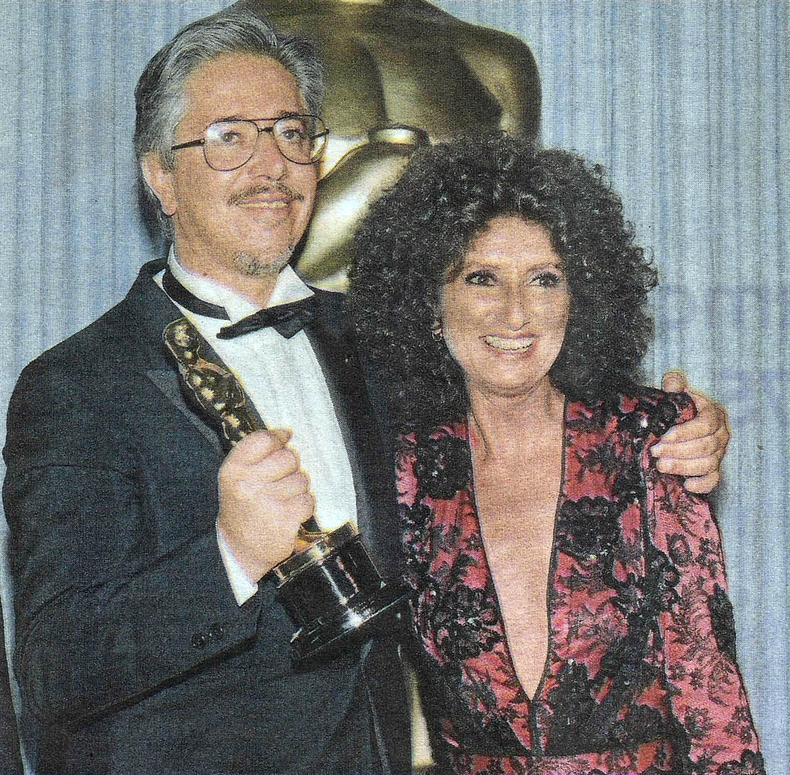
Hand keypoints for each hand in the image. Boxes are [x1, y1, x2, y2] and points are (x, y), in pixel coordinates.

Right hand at [217, 428, 314, 580]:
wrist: (238, 550)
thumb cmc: (242, 508)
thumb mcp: (236, 478)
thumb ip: (256, 454)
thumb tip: (286, 432)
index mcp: (233, 470)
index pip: (263, 439)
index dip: (278, 438)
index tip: (284, 439)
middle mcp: (248, 484)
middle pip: (288, 457)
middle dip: (291, 467)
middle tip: (279, 482)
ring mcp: (267, 501)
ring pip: (302, 479)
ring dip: (297, 489)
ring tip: (282, 501)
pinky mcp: (285, 518)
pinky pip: (308, 500)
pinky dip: (304, 506)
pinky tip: (290, 513)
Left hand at [651, 371, 730, 493]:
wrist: (685, 422)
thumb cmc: (680, 407)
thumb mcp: (677, 392)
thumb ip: (675, 384)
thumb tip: (672, 382)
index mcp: (714, 414)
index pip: (705, 424)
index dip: (685, 432)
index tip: (664, 436)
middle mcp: (721, 434)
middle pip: (705, 446)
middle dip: (679, 451)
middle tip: (656, 452)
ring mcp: (720, 453)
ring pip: (708, 464)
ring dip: (684, 467)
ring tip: (661, 466)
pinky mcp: (714, 469)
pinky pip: (714, 480)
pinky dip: (702, 485)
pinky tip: (685, 485)